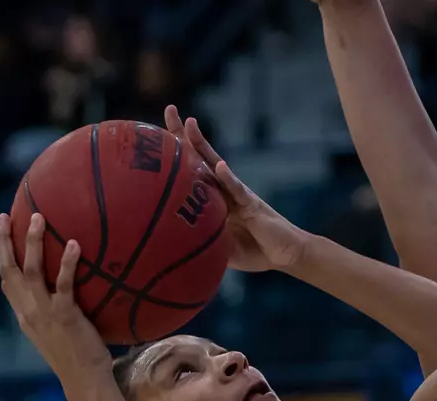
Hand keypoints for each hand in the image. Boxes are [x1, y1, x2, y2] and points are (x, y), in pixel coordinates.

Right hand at [0, 212, 110, 375]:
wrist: (83, 380)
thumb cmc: (76, 357)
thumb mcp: (54, 333)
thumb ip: (50, 311)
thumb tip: (61, 291)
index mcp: (24, 315)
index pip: (7, 281)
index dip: (3, 255)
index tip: (3, 230)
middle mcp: (28, 311)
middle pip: (9, 270)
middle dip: (5, 241)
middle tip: (6, 216)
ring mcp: (44, 313)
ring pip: (32, 271)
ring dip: (33, 242)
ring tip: (39, 218)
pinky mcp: (65, 315)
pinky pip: (64, 284)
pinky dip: (67, 263)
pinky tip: (75, 244)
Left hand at [165, 105, 308, 272]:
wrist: (282, 255)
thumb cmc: (251, 250)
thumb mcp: (217, 246)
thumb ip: (198, 240)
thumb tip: (167, 246)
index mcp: (212, 199)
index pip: (189, 170)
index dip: (175, 153)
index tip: (153, 136)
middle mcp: (223, 189)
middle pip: (199, 156)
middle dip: (183, 134)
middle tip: (169, 109)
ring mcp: (237, 194)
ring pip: (216, 164)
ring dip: (202, 144)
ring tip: (189, 124)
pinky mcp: (252, 204)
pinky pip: (238, 191)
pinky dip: (229, 179)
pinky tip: (220, 167)